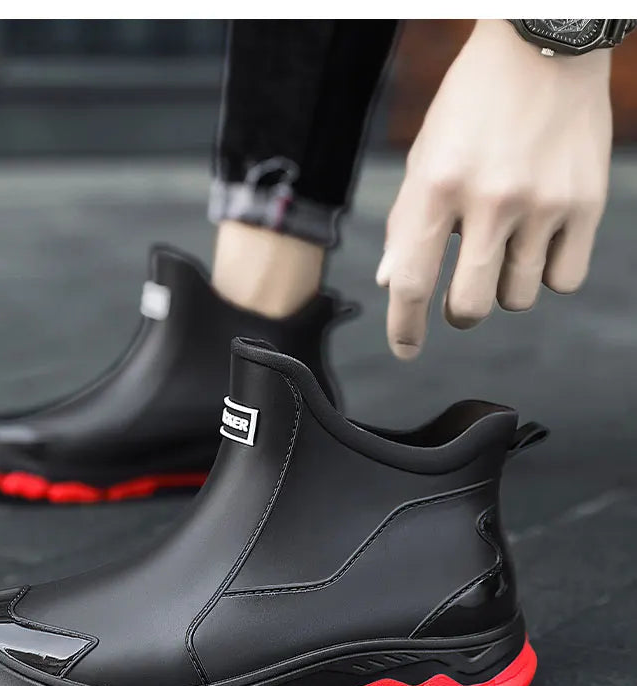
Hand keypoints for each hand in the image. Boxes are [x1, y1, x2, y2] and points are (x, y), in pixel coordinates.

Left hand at [377, 19, 612, 359]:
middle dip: (458, 314)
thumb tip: (392, 284)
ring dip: (504, 287)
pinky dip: (548, 274)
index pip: (411, 280)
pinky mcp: (586, 202)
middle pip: (469, 307)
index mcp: (436, 184)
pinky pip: (564, 280)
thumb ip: (406, 224)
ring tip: (506, 246)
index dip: (403, 327)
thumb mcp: (424, 157)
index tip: (405, 349)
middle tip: (460, 299)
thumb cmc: (472, 106)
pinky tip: (540, 242)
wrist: (544, 44)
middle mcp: (490, 198)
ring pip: (518, 298)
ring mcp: (543, 202)